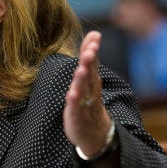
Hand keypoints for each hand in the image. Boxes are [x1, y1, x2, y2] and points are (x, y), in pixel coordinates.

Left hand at [63, 31, 112, 155]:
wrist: (96, 134)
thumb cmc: (89, 101)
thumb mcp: (89, 78)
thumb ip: (89, 57)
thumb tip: (93, 33)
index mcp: (92, 80)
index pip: (93, 62)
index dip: (93, 50)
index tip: (95, 36)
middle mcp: (90, 91)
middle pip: (90, 74)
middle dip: (90, 62)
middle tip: (91, 50)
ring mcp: (84, 104)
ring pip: (84, 91)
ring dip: (82, 80)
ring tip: (81, 70)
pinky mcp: (77, 118)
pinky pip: (76, 109)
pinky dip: (73, 102)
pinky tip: (70, 95)